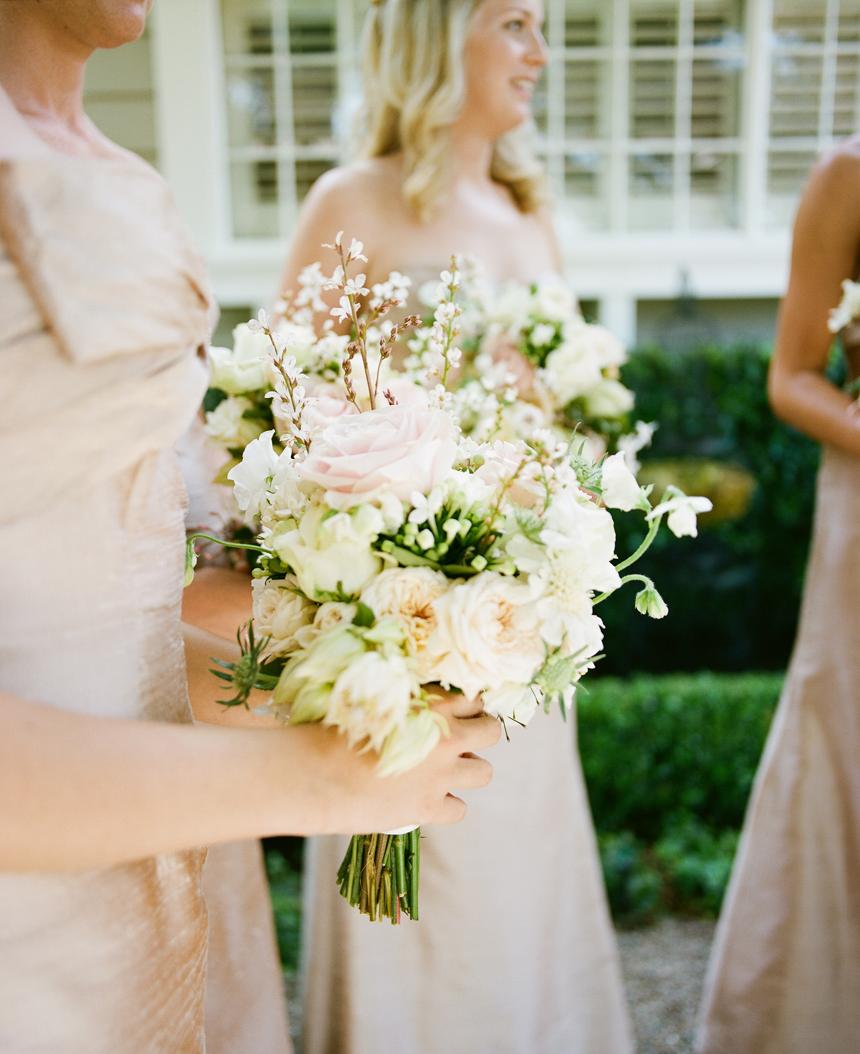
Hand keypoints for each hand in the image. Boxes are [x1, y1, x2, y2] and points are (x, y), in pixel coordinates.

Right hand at [295, 692, 500, 834]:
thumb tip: (415, 699)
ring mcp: (441, 775)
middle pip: (491, 732)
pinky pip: (460, 809)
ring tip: (445, 771)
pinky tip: (428, 799)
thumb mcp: (374, 699)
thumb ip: (403, 699)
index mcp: (434, 704)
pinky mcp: (428, 808)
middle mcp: (446, 738)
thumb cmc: (335, 730)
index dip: (464, 707)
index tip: (453, 713)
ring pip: (484, 772)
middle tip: (458, 740)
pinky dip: (447, 805)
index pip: (473, 699)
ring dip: (468, 770)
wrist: (317, 774)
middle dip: (480, 734)